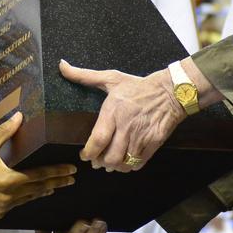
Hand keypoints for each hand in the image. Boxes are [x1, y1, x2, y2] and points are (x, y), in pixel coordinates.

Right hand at [0, 112, 76, 218]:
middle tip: (71, 180)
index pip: (40, 176)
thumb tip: (19, 115)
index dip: (57, 172)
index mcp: (10, 180)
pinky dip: (25, 198)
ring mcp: (3, 208)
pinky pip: (16, 205)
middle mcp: (10, 197)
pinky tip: (28, 194)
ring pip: (28, 199)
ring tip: (53, 187)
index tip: (72, 171)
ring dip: (41, 192)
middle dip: (55, 184)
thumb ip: (5, 132)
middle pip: (38, 190)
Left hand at [60, 61, 182, 170]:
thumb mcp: (111, 78)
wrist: (170, 92)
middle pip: (109, 157)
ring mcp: (140, 137)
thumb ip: (84, 75)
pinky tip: (125, 161)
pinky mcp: (153, 144)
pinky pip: (138, 164)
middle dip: (99, 163)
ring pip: (123, 163)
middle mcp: (126, 127)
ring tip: (109, 163)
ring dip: (113, 167)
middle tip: (96, 161)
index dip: (88, 153)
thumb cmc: (137, 86)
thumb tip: (62, 65)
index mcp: (113, 112)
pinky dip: (129, 167)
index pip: (98, 140)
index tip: (83, 155)